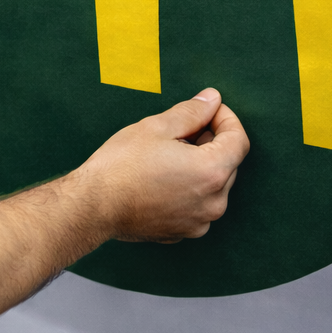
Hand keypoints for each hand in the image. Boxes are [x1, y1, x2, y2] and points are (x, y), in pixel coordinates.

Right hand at [73, 89, 248, 242]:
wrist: (92, 206)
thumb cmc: (121, 165)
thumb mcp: (156, 127)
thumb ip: (192, 112)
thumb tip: (212, 99)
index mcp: (211, 172)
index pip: (239, 140)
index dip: (226, 119)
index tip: (208, 110)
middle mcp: (213, 202)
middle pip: (228, 163)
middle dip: (211, 143)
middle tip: (181, 130)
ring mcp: (200, 222)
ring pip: (213, 186)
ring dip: (200, 167)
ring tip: (168, 155)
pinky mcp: (184, 232)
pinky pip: (197, 205)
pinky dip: (189, 189)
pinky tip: (162, 179)